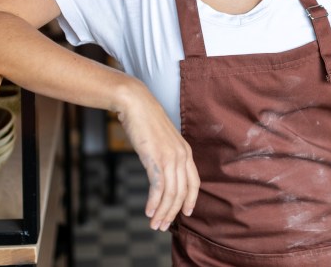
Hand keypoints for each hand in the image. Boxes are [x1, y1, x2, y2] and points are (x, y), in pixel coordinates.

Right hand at [115, 82, 198, 230]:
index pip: (194, 182)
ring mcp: (170, 157)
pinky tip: (148, 211)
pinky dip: (153, 203)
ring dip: (162, 212)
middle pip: (182, 193)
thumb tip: (162, 172)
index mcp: (186, 151)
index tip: (186, 213)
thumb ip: (166, 155)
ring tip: (153, 224)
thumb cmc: (145, 122)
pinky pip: (158, 188)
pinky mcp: (156, 159)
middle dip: (172, 212)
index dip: (191, 200)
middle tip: (162, 226)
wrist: (136, 104)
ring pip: (171, 194)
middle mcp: (182, 155)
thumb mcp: (161, 141)